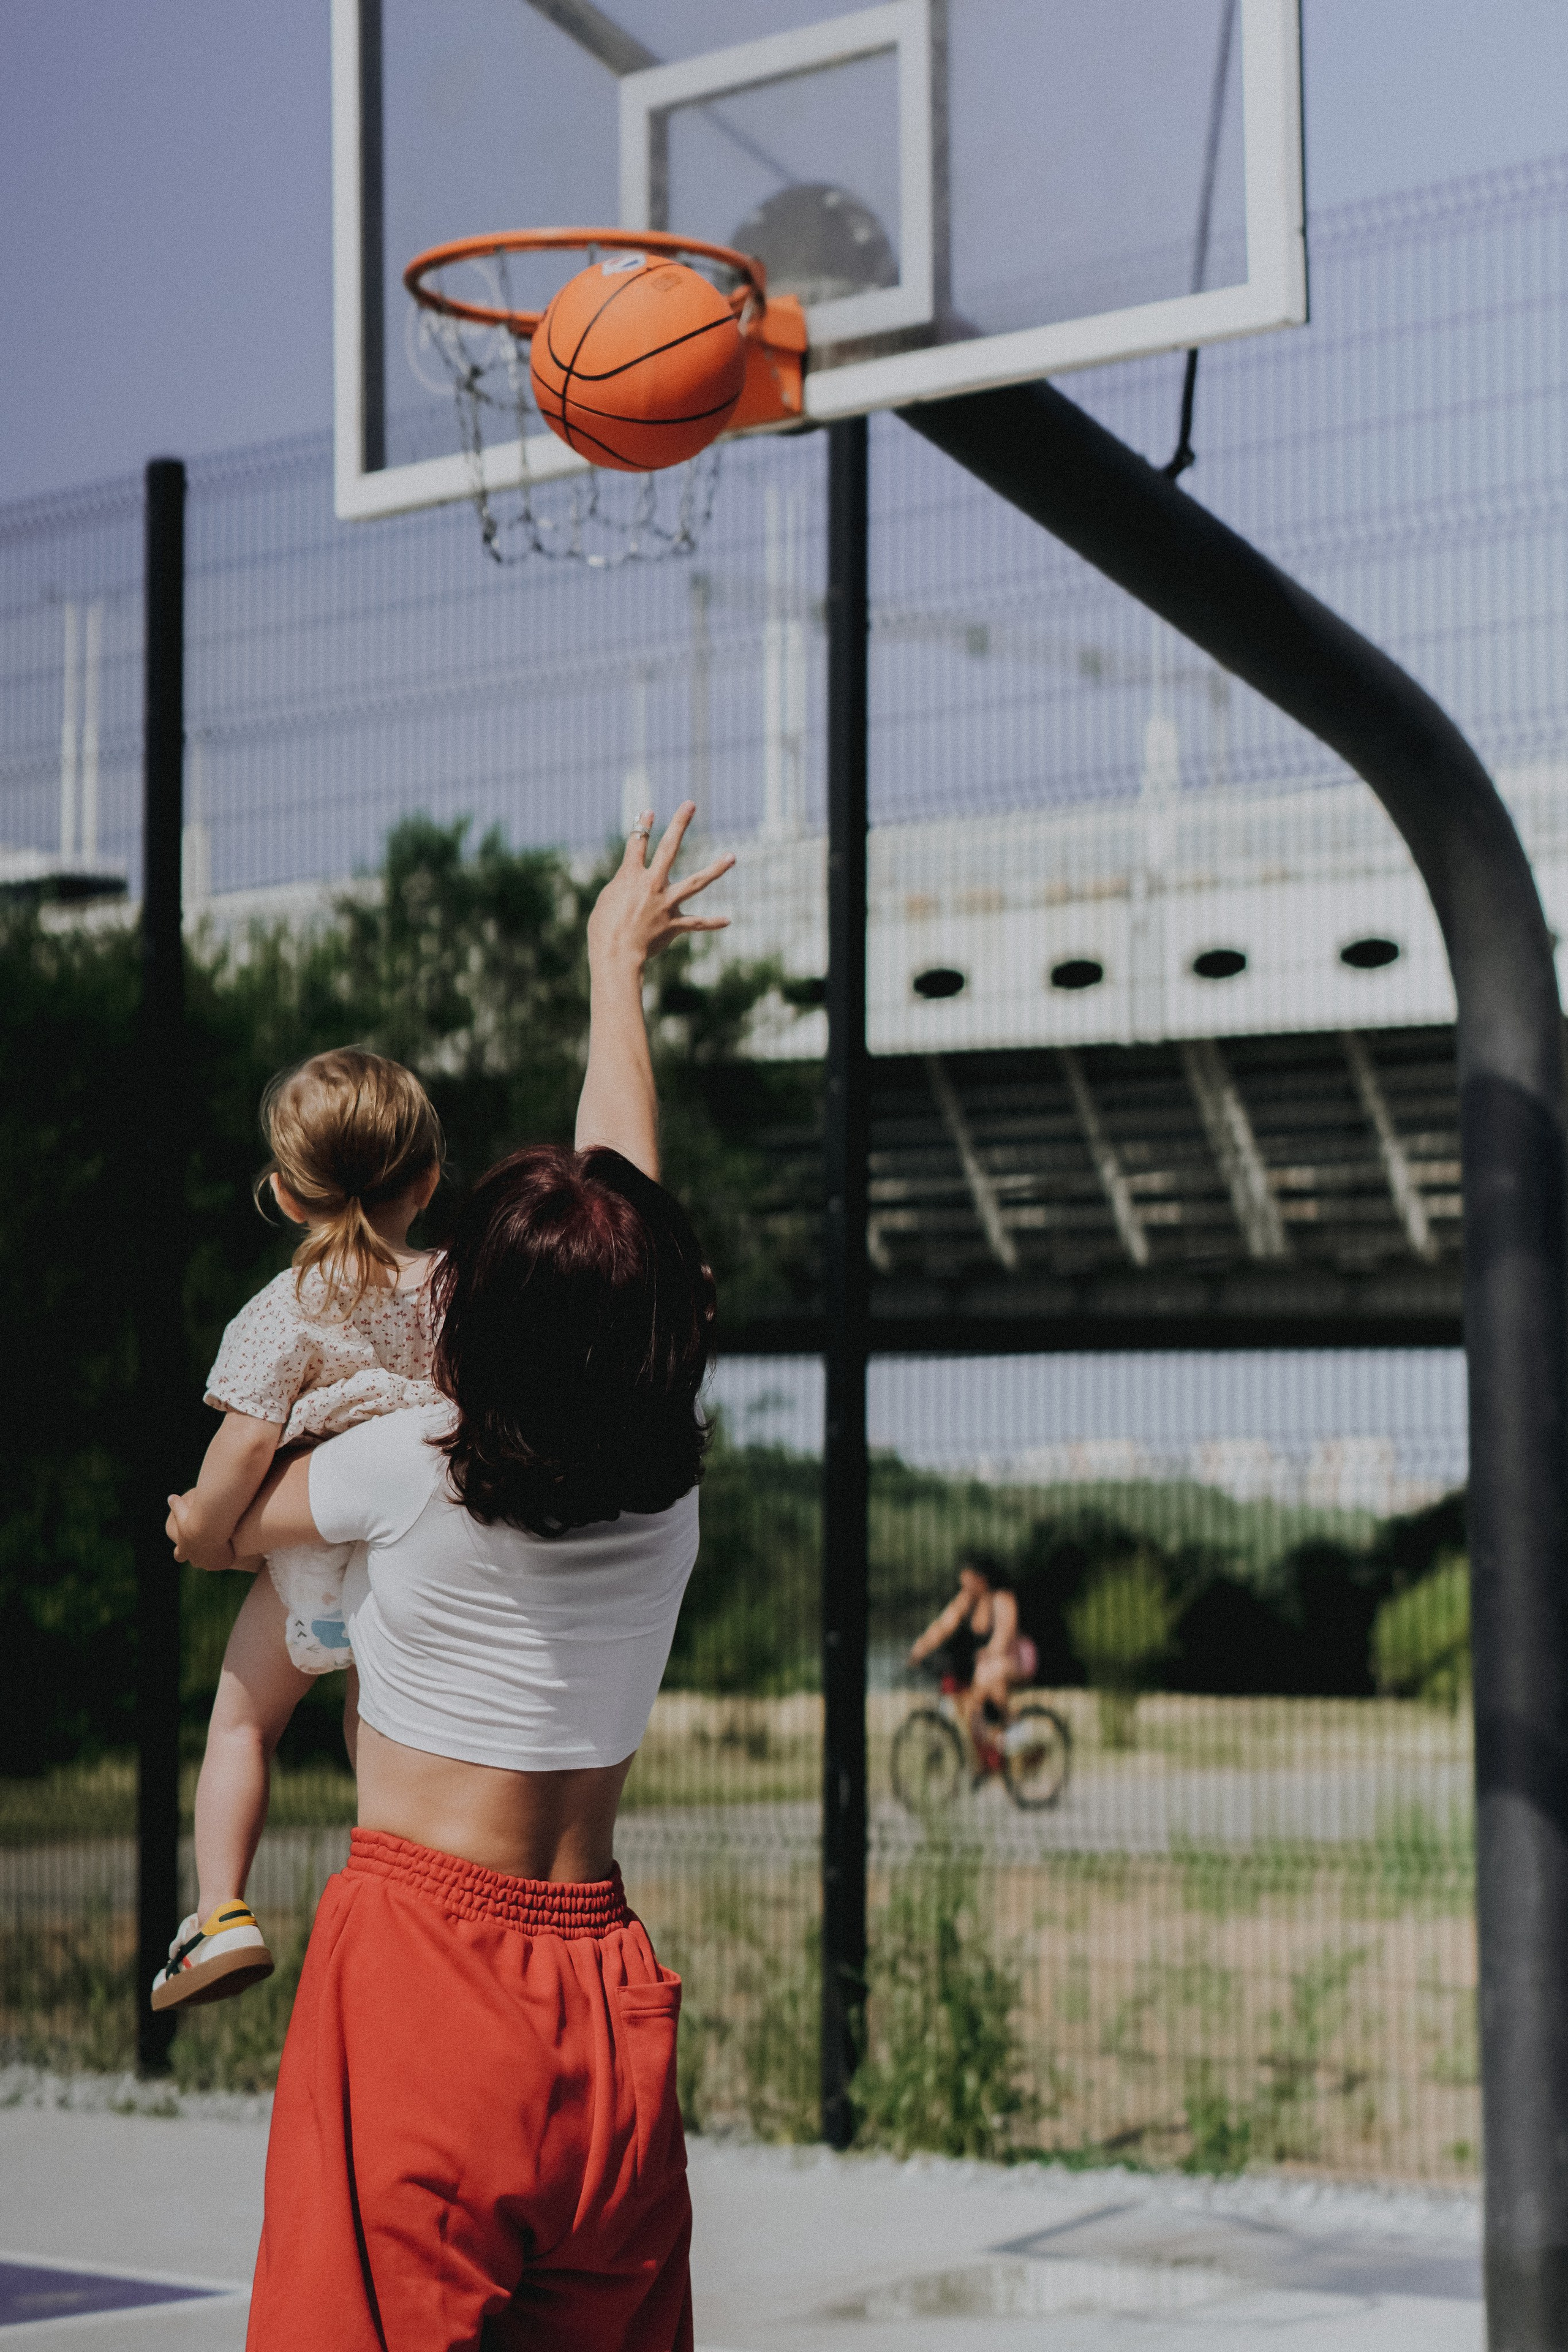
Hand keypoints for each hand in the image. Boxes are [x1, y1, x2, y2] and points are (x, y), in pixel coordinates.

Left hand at [166, 1491, 235, 1572]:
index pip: (179, 1555)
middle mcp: (195, 1560)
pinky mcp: (223, 1562)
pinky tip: (232, 1550)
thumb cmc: (194, 1518)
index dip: (182, 1551)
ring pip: (211, 1563)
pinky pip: (226, 1561)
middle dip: (200, 1556)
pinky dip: (228, 1556)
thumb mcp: (182, 1509)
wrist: (211, 1527)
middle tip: (206, 1547)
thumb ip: (176, 1505)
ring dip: (215, 1557)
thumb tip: (171, 1497)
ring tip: (222, 1549)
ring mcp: (210, 1563)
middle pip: (196, 1562)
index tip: (186, 1547)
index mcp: (183, 1550)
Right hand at [588, 803, 733, 974]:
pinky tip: (728, 919)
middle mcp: (652, 884)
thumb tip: (634, 885)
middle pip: (668, 848)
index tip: (649, 811)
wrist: (615, 953)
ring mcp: (666, 903)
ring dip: (715, 869)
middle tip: (691, 804)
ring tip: (732, 856)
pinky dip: (712, 922)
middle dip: (679, 824)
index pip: (637, 843)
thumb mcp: (607, 900)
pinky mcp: (674, 924)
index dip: (643, 825)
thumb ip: (623, 886)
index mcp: (630, 876)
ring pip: (695, 883)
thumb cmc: (604, 928)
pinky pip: (697, 922)